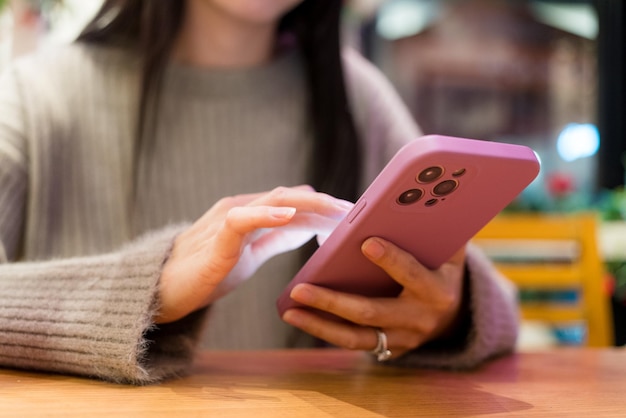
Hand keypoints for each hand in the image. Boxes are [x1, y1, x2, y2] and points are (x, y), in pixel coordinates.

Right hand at [156, 186, 352, 322]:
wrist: (166, 289)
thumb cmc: (208, 270)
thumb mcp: (252, 253)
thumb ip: (276, 237)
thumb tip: (304, 228)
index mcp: (253, 212)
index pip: (295, 202)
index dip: (326, 206)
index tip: (355, 214)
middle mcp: (243, 207)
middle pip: (292, 197)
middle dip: (326, 204)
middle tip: (358, 211)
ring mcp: (229, 219)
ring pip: (275, 201)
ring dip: (310, 205)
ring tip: (338, 211)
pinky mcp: (217, 238)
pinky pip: (243, 220)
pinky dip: (268, 215)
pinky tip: (292, 216)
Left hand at [281, 237, 466, 358]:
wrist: (453, 315)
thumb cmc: (442, 270)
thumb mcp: (448, 250)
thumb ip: (435, 227)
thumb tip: (415, 196)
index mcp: (437, 290)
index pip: (412, 275)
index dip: (391, 260)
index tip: (366, 242)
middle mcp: (419, 320)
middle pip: (370, 311)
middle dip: (333, 302)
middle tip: (300, 290)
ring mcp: (402, 339)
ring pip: (355, 337)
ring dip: (319, 325)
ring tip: (289, 311)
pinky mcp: (388, 350)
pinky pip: (353, 342)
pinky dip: (325, 331)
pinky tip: (300, 317)